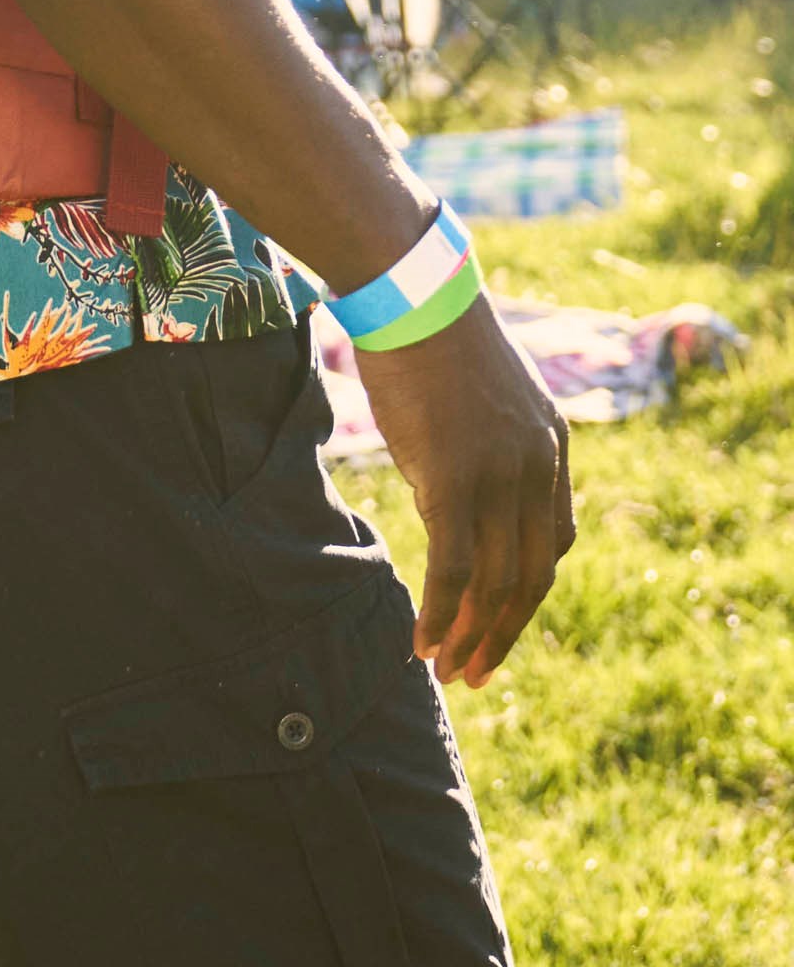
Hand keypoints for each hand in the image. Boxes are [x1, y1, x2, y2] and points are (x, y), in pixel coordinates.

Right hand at [356, 295, 573, 688]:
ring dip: (470, 636)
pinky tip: (422, 642)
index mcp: (551, 446)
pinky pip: (455, 567)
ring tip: (447, 671)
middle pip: (532, 575)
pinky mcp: (455, 478)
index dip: (526, 592)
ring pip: (495, 581)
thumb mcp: (484, 392)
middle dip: (504, 632)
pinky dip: (439, 612)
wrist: (412, 293)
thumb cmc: (432, 333)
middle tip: (477, 673)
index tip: (496, 621)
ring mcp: (500, 475)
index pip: (553, 542)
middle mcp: (538, 466)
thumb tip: (457, 474)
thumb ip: (490, 439)